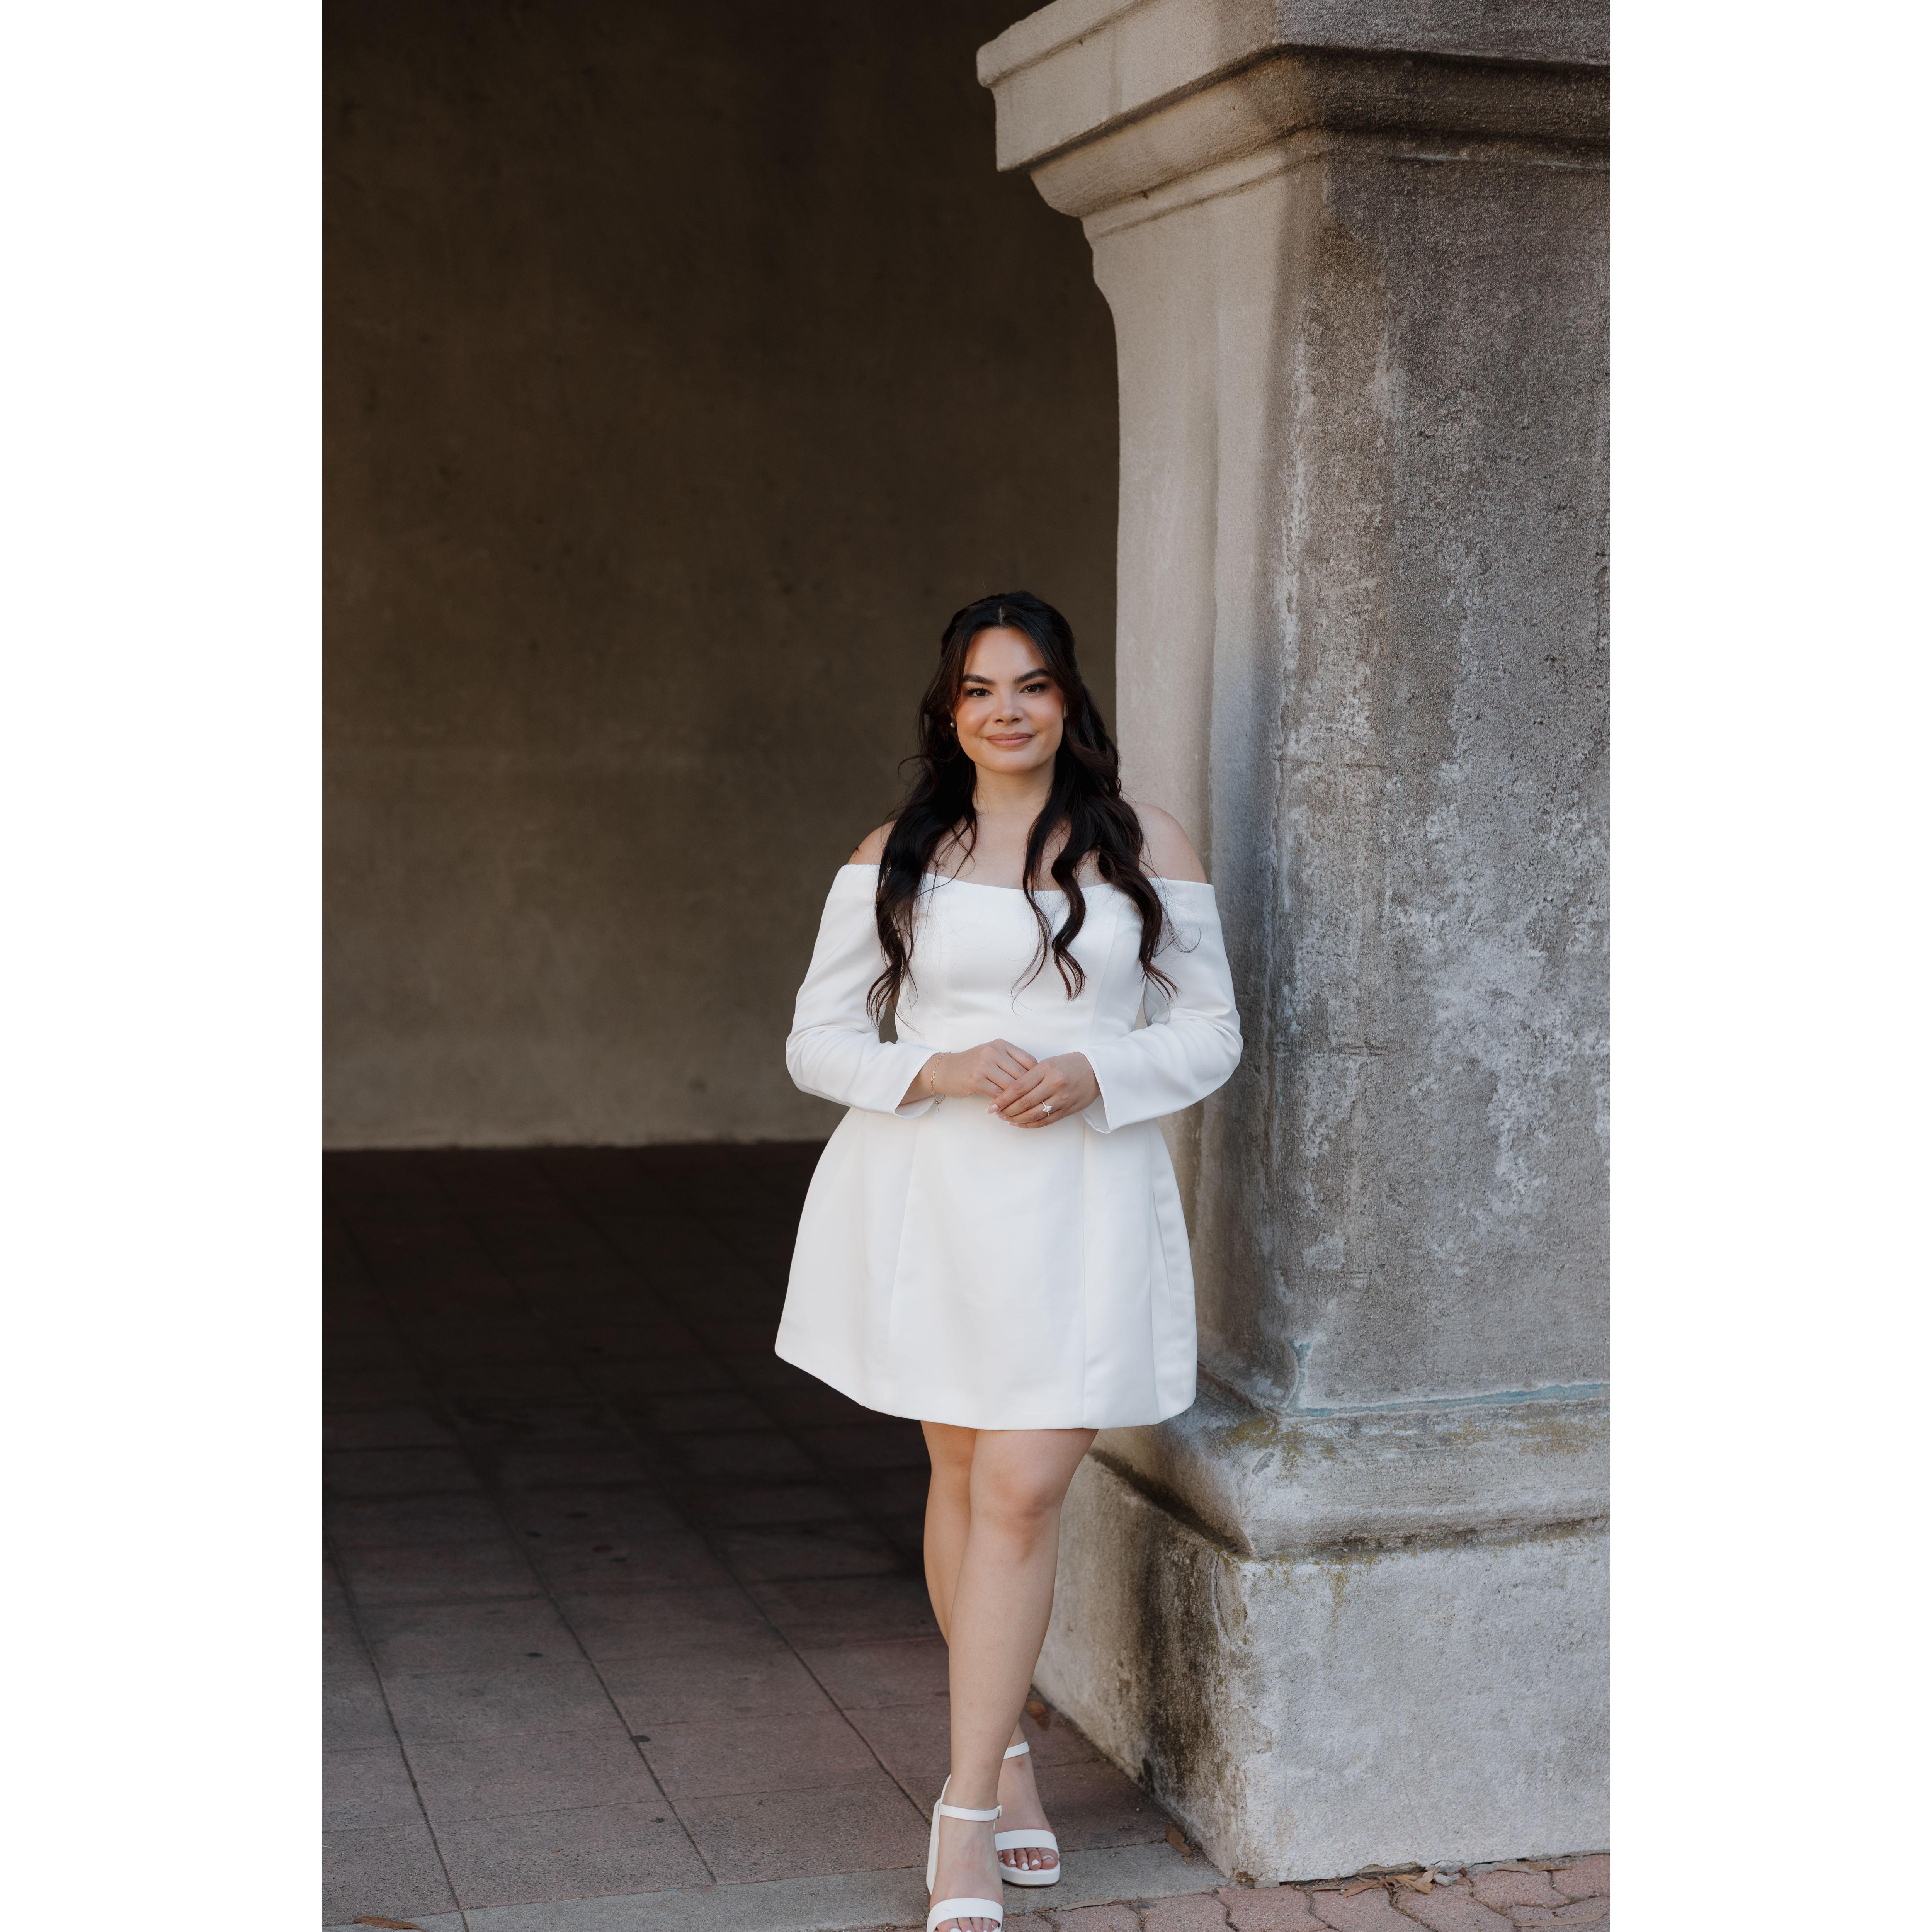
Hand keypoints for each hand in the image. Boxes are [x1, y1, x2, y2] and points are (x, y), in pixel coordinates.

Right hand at [902, 1039, 1035, 1108]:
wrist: (944, 1070)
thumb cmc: (972, 1064)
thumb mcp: (992, 1055)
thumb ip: (1011, 1062)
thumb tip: (1035, 1078)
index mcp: (1001, 1044)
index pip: (1029, 1061)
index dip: (1036, 1077)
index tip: (1038, 1089)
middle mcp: (993, 1051)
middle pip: (1021, 1075)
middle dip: (1028, 1091)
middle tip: (1033, 1104)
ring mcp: (984, 1065)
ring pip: (1011, 1086)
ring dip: (1016, 1101)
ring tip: (1020, 1110)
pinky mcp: (975, 1080)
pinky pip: (997, 1095)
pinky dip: (1003, 1104)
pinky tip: (1004, 1110)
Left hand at [993, 1052, 1098, 1128]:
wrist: (1096, 1071)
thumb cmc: (1069, 1064)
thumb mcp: (1048, 1063)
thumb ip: (1030, 1075)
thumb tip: (1008, 1091)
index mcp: (1046, 1069)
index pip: (1019, 1087)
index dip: (1003, 1098)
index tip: (992, 1105)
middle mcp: (1054, 1084)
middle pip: (1024, 1102)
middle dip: (1006, 1110)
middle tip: (995, 1113)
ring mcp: (1062, 1099)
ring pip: (1033, 1114)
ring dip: (1016, 1119)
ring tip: (1005, 1118)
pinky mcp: (1067, 1110)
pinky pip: (1045, 1121)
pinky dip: (1029, 1124)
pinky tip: (1019, 1123)